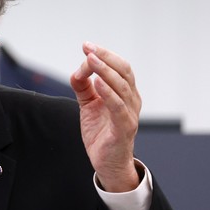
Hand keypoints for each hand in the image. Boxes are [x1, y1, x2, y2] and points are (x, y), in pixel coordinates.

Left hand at [70, 42, 141, 191]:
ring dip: (105, 71)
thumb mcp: (88, 105)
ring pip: (121, 86)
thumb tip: (77, 71)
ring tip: (91, 60)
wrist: (107, 162)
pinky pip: (118, 107)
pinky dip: (108, 93)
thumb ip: (83, 87)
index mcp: (125, 93)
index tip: (86, 46)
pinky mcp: (124, 128)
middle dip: (105, 57)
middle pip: (123, 71)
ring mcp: (130, 114)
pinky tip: (97, 83)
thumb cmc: (101, 132)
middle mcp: (132, 100)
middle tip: (88, 48)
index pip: (120, 67)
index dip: (105, 54)